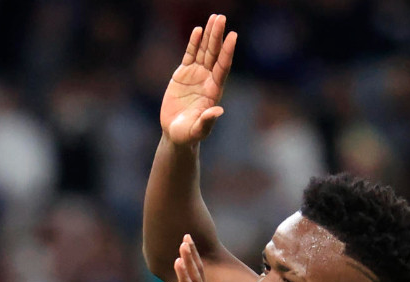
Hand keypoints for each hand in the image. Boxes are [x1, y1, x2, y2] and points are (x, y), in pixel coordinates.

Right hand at [160, 14, 236, 145]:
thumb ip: (207, 121)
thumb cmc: (188, 134)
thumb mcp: (198, 130)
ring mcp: (196, 75)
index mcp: (214, 90)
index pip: (223, 67)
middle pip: (215, 54)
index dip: (227, 52)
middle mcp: (208, 79)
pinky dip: (194, 43)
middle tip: (221, 18)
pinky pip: (190, 55)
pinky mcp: (183, 74)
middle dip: (217, 36)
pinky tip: (198, 31)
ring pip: (204, 51)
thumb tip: (219, 111)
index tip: (233, 35)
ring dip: (209, 35)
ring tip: (214, 18)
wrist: (176, 133)